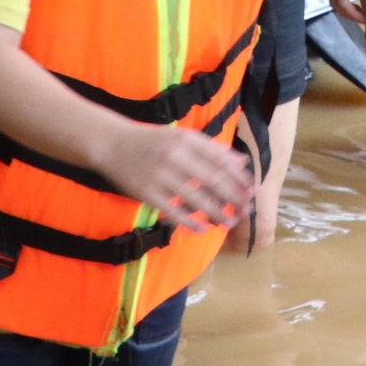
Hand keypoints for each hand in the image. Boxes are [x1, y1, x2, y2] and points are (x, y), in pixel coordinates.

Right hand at [94, 124, 254, 232]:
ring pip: (196, 198)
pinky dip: (190, 222)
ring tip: (228, 222)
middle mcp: (176, 156)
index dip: (239, 178)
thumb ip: (211, 149)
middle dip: (233, 197)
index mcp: (187, 140)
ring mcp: (161, 176)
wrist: (111, 143)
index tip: (253, 191)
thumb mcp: (182, 137)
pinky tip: (202, 228)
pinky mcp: (147, 193)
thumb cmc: (151, 141)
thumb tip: (242, 162)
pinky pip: (173, 212)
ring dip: (215, 213)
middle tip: (246, 210)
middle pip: (213, 180)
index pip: (221, 161)